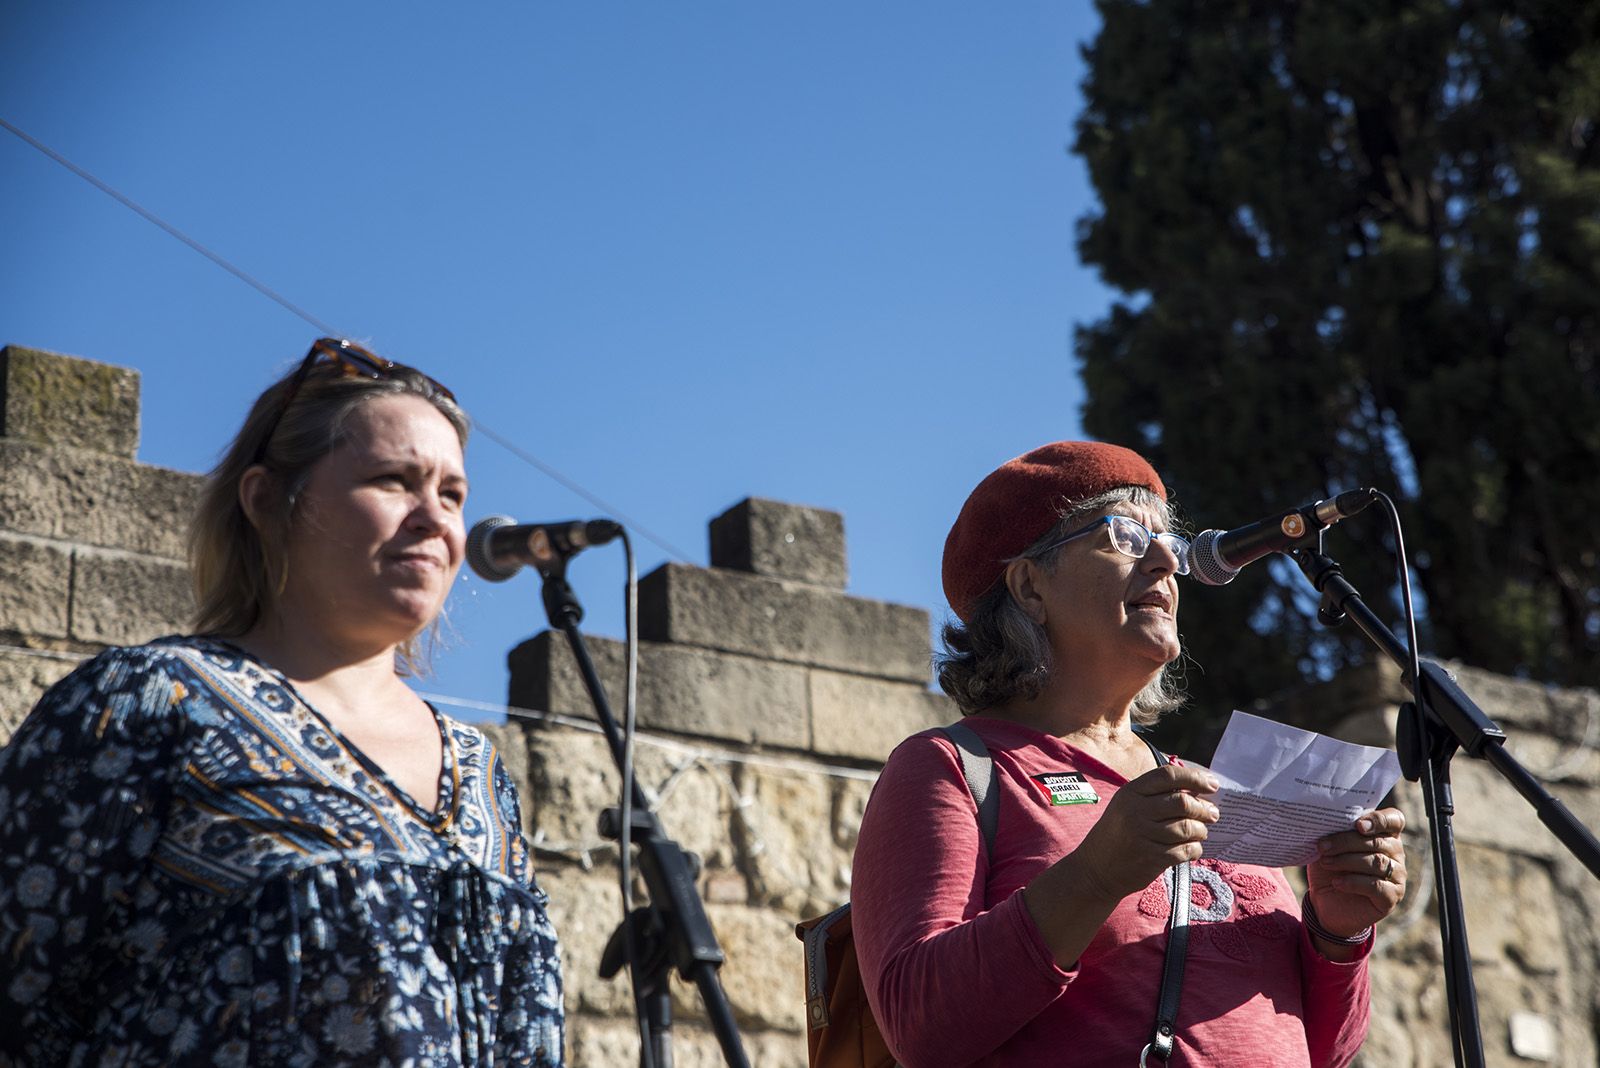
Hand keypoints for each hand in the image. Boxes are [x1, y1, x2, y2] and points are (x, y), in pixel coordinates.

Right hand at [1073, 764, 1220, 902]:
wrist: (1095, 869)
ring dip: (1201, 831)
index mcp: (1130, 792)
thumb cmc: (1118, 833)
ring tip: (1201, 832)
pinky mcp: (1151, 858)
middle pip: (1182, 802)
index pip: (1168, 775)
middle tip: (1213, 814)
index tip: (1212, 785)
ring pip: (1187, 828)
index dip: (1194, 778)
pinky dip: (1195, 849)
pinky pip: (1185, 850)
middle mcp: (1135, 811)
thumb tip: (1197, 791)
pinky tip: (1192, 848)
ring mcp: (1142, 835)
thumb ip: (1155, 795)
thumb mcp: (1127, 805)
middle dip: (1204, 808)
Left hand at [1305, 807, 1406, 939]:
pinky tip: (1337, 882)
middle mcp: (1396, 853)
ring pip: (1377, 862)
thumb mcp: (1328, 847)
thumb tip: (1323, 819)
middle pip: (1377, 842)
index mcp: (1384, 834)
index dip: (1379, 820)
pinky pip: (1376, 886)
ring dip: (1346, 861)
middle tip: (1322, 846)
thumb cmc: (1329, 869)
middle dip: (1346, 842)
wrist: (1327, 903)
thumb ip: (1333, 832)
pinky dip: (1353, 882)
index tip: (1358, 824)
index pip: (1394, 819)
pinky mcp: (1392, 896)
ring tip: (1325, 863)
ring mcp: (1397, 875)